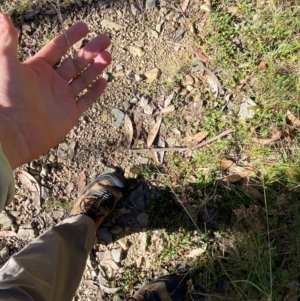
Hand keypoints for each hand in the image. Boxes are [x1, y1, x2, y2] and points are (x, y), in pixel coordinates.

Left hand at [0, 13, 110, 168]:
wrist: (16, 133)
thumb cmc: (8, 98)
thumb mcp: (7, 65)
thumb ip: (8, 41)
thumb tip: (2, 14)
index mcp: (38, 68)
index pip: (58, 47)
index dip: (72, 36)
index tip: (85, 27)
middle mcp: (52, 81)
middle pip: (76, 62)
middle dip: (91, 50)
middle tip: (106, 40)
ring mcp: (63, 97)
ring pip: (84, 79)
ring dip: (96, 67)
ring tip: (108, 56)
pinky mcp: (71, 113)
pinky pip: (86, 100)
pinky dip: (95, 91)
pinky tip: (104, 81)